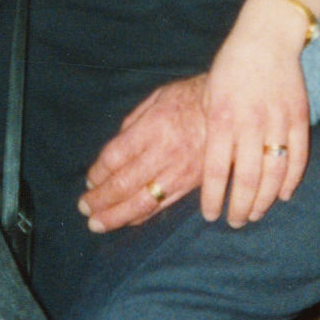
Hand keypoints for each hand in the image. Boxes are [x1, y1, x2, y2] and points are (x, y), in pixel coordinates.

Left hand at [79, 76, 208, 231]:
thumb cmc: (193, 98)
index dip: (98, 172)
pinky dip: (140, 217)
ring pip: (141, 202)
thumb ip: (134, 121)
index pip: (115, 156)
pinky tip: (126, 221)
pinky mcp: (191, 186)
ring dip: (115, 216)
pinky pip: (162, 207)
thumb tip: (115, 147)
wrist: (235, 111)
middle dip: (99, 199)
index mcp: (153, 126)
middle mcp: (164, 152)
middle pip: (123, 183)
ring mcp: (179, 172)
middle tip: (84, 208)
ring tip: (97, 224)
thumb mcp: (160, 96)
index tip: (90, 179)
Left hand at [197, 0, 315, 226]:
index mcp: (223, 118)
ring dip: (266, 200)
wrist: (266, 37)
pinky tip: (284, 194)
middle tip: (235, 221)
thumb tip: (205, 170)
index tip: (211, 215)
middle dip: (240, 206)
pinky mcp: (299, 117)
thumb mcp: (208, 95)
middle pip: (248, 178)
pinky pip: (298, 157)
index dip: (214, 198)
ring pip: (275, 173)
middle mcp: (251, 123)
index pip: (217, 170)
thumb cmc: (230, 67)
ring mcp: (278, 121)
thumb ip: (209, 131)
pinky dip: (292, 180)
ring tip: (256, 213)